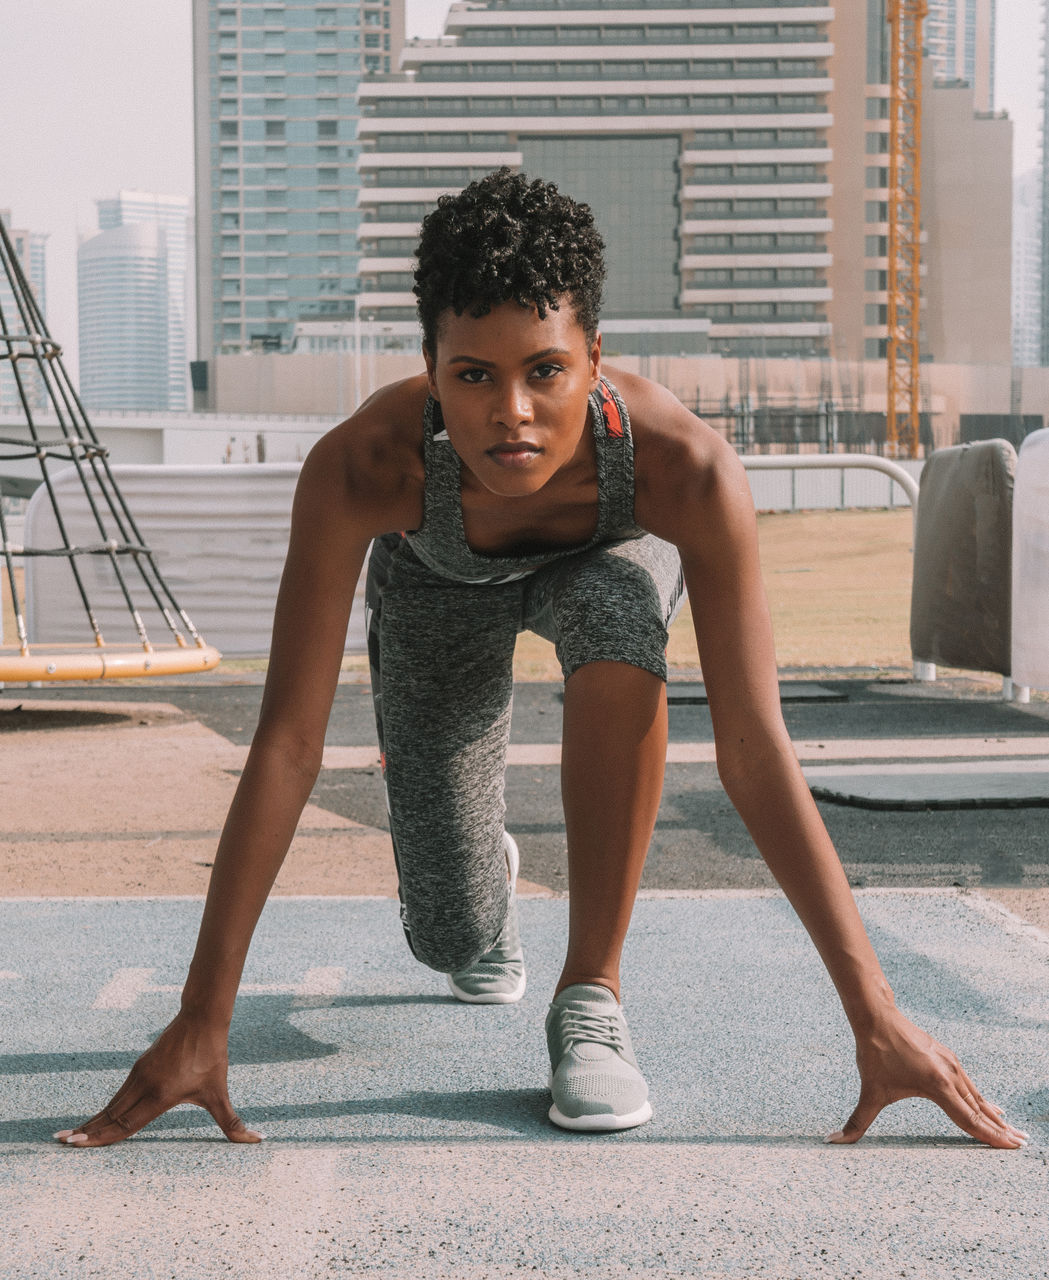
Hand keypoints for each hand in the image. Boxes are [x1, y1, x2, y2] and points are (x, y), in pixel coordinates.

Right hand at [54, 1012, 262, 1147]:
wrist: (202, 1019)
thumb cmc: (211, 1057)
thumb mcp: (220, 1093)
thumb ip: (232, 1123)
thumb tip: (257, 1142)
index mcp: (160, 1096)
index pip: (125, 1124)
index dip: (101, 1137)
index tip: (77, 1145)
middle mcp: (144, 1086)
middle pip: (111, 1116)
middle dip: (87, 1132)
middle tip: (62, 1144)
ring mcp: (139, 1075)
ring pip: (111, 1104)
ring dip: (92, 1121)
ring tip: (70, 1135)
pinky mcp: (140, 1067)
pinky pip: (118, 1093)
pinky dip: (104, 1108)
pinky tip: (96, 1117)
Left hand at [826, 1008, 1027, 1147]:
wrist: (877, 1017)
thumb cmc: (874, 1054)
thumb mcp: (869, 1092)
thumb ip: (856, 1122)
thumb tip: (832, 1141)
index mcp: (937, 1086)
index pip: (968, 1119)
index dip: (989, 1136)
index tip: (1010, 1148)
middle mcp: (950, 1074)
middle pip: (980, 1109)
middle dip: (1000, 1129)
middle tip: (1022, 1144)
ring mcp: (951, 1064)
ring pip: (976, 1095)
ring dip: (994, 1114)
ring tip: (1010, 1129)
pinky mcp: (947, 1057)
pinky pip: (969, 1084)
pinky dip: (982, 1098)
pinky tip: (989, 1105)